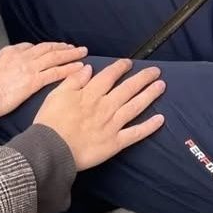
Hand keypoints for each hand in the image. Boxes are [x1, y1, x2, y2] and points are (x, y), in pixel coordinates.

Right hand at [0, 42, 87, 120]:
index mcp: (9, 53)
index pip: (30, 47)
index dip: (44, 48)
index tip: (51, 49)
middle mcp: (22, 56)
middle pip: (47, 48)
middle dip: (62, 47)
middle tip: (73, 46)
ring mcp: (29, 67)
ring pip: (55, 56)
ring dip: (71, 54)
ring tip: (82, 52)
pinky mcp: (34, 81)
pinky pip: (57, 72)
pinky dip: (70, 68)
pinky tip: (80, 67)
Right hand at [34, 58, 164, 169]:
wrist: (51, 149)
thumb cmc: (50, 122)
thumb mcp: (56, 94)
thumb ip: (74, 80)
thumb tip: (89, 68)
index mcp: (90, 94)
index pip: (109, 76)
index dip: (120, 67)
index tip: (129, 63)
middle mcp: (105, 106)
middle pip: (127, 88)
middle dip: (143, 78)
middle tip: (156, 71)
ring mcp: (112, 124)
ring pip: (135, 106)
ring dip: (150, 95)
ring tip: (161, 86)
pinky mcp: (115, 143)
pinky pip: (135, 133)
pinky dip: (149, 126)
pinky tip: (161, 119)